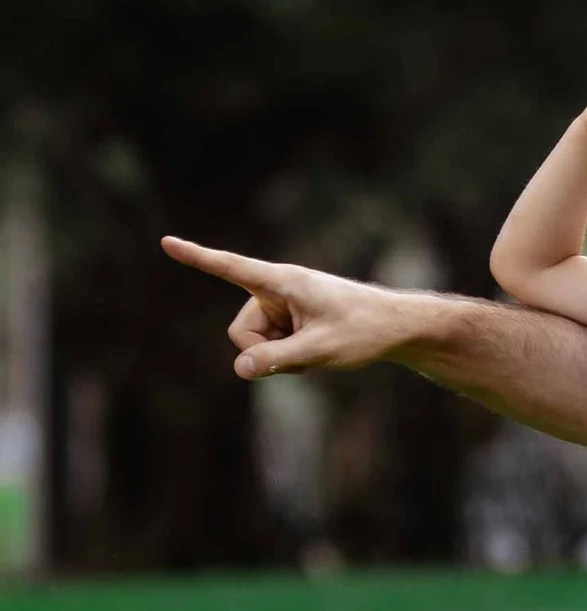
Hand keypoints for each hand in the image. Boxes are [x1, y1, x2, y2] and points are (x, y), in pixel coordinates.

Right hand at [163, 235, 442, 378]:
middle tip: (304, 352)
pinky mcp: (289, 317)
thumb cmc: (363, 331)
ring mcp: (282, 304)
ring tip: (316, 347)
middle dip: (262, 351)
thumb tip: (240, 369)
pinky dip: (287, 354)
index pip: (231, 267)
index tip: (166, 242)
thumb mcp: (320, 350)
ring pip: (255, 342)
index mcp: (282, 282)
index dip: (197, 258)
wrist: (396, 327)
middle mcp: (277, 288)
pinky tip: (316, 348)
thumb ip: (277, 360)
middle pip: (241, 332)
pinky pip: (270, 344)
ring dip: (278, 354)